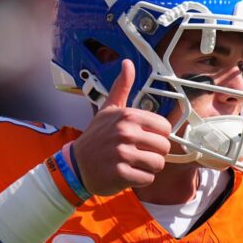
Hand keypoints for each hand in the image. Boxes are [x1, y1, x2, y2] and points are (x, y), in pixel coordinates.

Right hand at [69, 59, 171, 195]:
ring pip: (158, 164)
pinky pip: (147, 179)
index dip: (157, 136)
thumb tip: (127, 63)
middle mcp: (126, 133)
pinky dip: (140, 180)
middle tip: (138, 153)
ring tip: (133, 163)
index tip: (144, 138)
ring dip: (148, 167)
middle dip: (154, 153)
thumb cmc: (96, 136)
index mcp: (128, 116)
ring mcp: (122, 154)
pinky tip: (128, 174)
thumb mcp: (108, 109)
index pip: (165, 128)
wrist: (76, 165)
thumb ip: (122, 87)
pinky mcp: (120, 174)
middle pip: (164, 147)